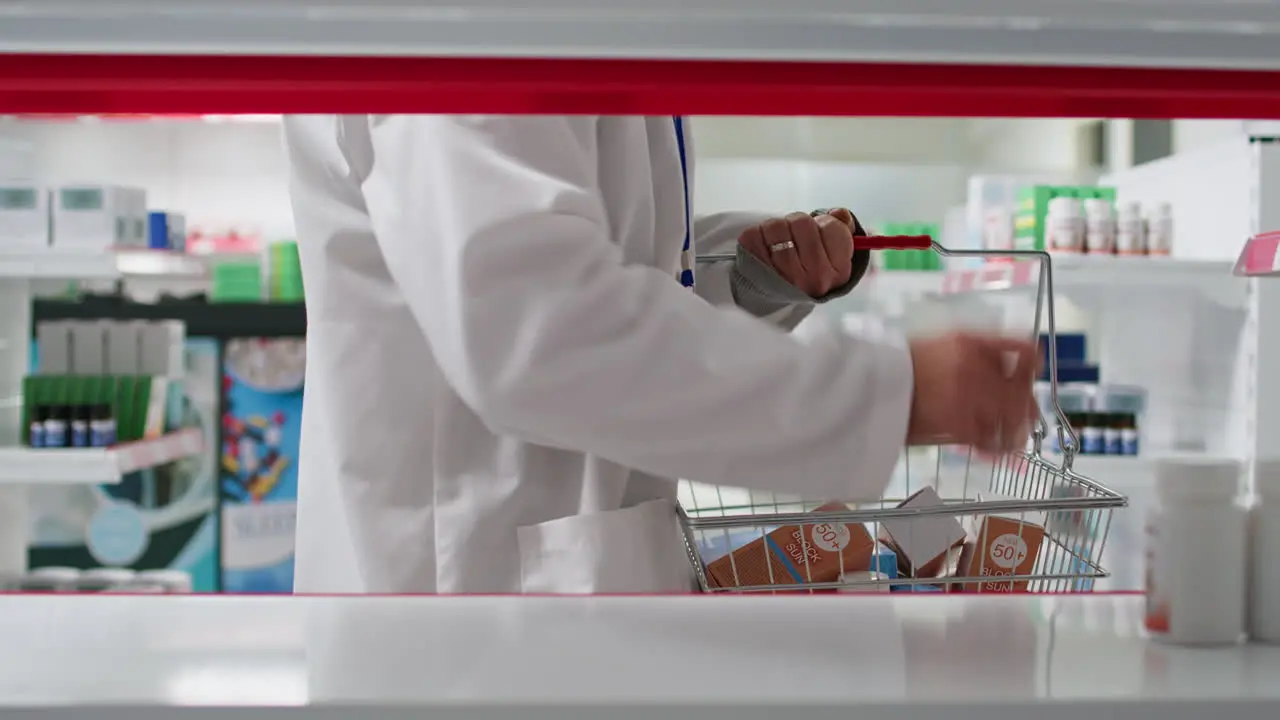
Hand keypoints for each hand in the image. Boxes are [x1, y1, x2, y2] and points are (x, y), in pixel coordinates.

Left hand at [738, 208, 855, 297]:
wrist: (778, 303)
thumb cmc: (806, 273)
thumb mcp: (833, 255)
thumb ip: (841, 229)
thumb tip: (839, 214)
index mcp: (838, 271)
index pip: (832, 226)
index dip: (822, 223)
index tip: (817, 233)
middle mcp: (814, 277)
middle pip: (802, 222)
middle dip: (797, 224)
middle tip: (795, 237)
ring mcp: (785, 276)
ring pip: (777, 226)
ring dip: (776, 228)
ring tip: (778, 242)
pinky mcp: (756, 270)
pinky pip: (753, 234)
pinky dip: (756, 234)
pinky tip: (764, 246)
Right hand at [906, 332, 1040, 454]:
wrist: (868, 384)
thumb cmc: (898, 365)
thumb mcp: (936, 342)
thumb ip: (969, 349)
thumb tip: (999, 363)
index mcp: (971, 342)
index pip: (1022, 349)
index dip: (1031, 364)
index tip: (1030, 375)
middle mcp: (977, 367)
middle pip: (1022, 388)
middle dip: (1027, 404)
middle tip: (1027, 415)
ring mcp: (970, 396)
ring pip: (1013, 416)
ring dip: (1017, 429)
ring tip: (1014, 439)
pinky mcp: (960, 424)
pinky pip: (991, 440)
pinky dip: (996, 448)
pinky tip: (993, 451)